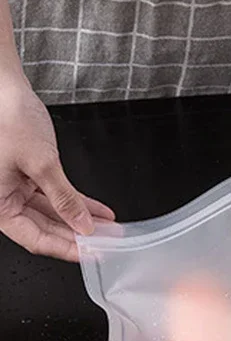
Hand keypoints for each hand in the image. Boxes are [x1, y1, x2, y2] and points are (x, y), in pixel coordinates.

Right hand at [0, 76, 113, 261]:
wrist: (3, 85)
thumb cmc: (6, 116)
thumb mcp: (41, 163)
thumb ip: (63, 198)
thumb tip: (82, 226)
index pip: (35, 239)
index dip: (66, 249)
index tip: (93, 254)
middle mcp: (3, 199)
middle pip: (45, 229)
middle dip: (78, 237)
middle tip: (108, 243)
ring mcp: (15, 188)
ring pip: (53, 214)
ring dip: (81, 221)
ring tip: (110, 229)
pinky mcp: (28, 176)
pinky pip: (55, 197)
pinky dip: (77, 203)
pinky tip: (99, 212)